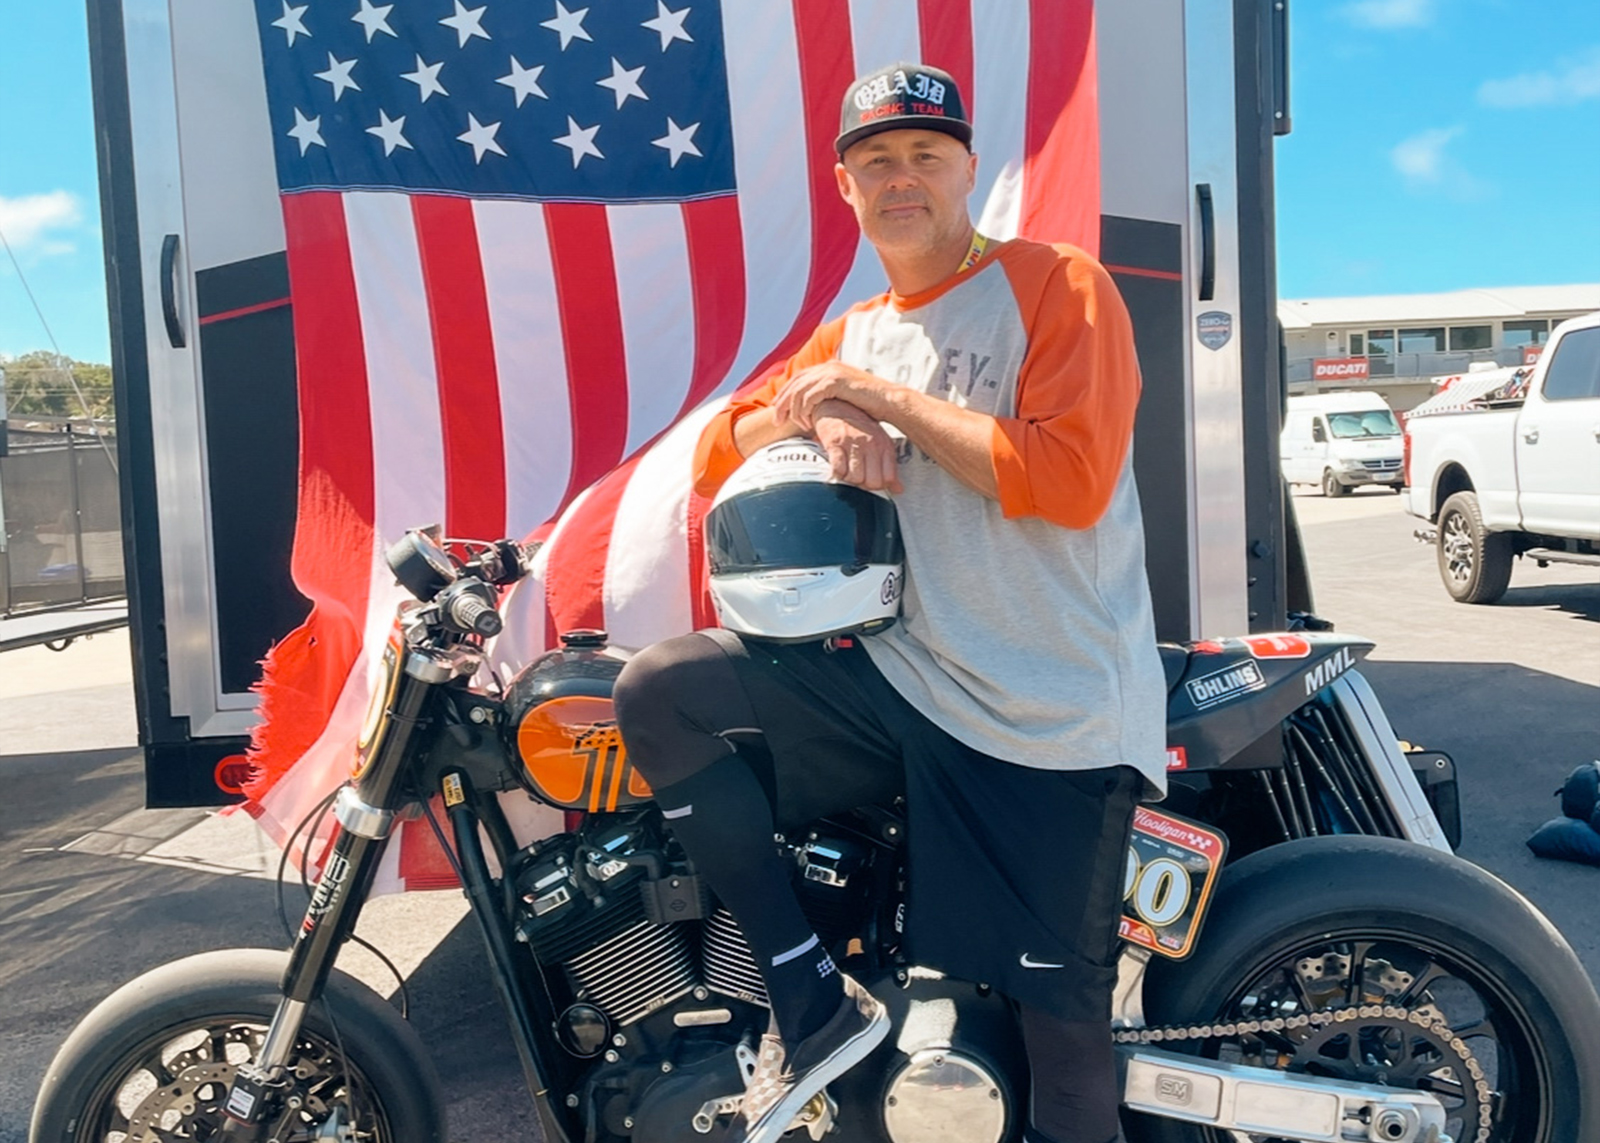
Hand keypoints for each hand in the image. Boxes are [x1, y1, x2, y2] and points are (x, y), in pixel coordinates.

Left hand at [774, 362, 890, 431]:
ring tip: (795, 425)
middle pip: (794, 382)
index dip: (785, 393)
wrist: (889, 402)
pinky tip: (809, 423)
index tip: (777, 409)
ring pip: (799, 391)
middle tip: (777, 419)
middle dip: (783, 402)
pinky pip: (809, 397)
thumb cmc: (870, 405)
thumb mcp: (845, 398)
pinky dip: (806, 411)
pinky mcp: (834, 382)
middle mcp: (827, 366)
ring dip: (793, 410)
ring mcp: (831, 372)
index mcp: (828, 367)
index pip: (798, 378)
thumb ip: (829, 398)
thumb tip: (816, 409)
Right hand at [812, 400, 902, 492]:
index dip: (880, 485)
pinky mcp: (835, 443)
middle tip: (859, 477)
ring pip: (854, 479)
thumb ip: (889, 467)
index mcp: (884, 445)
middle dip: (864, 485)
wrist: (836, 404)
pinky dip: (838, 473)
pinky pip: (838, 470)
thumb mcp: (879, 443)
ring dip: (849, 479)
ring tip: (848, 470)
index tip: (873, 481)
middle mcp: (870, 444)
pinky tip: (839, 465)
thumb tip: (898, 489)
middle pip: (871, 482)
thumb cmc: (859, 426)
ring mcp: (853, 443)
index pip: (888, 478)